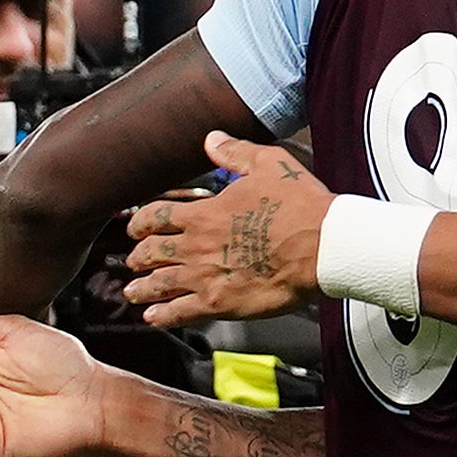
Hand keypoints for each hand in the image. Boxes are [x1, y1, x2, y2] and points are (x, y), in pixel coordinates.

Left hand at [123, 132, 329, 327]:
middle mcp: (196, 246)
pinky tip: (154, 317)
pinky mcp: (219, 303)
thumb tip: (212, 139)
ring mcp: (205, 276)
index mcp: (204, 214)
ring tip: (134, 292)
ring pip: (159, 284)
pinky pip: (180, 312)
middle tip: (133, 261)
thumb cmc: (301, 207)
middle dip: (137, 257)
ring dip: (142, 288)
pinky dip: (162, 315)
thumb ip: (235, 153)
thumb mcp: (268, 165)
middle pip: (151, 253)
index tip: (135, 228)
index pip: (156, 217)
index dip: (140, 223)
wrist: (323, 246)